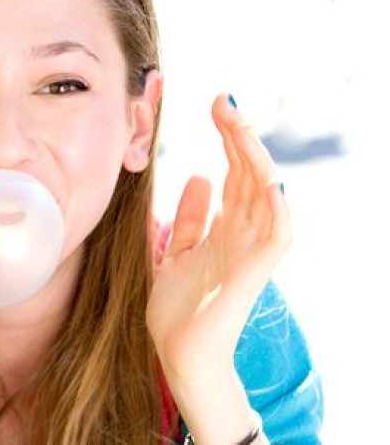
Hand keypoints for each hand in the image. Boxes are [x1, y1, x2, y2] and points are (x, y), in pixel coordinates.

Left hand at [146, 95, 291, 384]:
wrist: (179, 353)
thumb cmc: (178, 309)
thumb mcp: (175, 252)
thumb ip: (189, 219)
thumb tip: (199, 176)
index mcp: (225, 229)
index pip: (233, 173)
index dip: (227, 140)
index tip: (215, 107)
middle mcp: (242, 235)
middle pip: (247, 175)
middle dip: (236, 136)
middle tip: (222, 100)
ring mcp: (250, 252)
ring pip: (262, 195)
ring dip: (252, 157)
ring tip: (238, 122)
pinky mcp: (252, 272)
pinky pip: (275, 235)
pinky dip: (275, 207)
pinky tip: (266, 177)